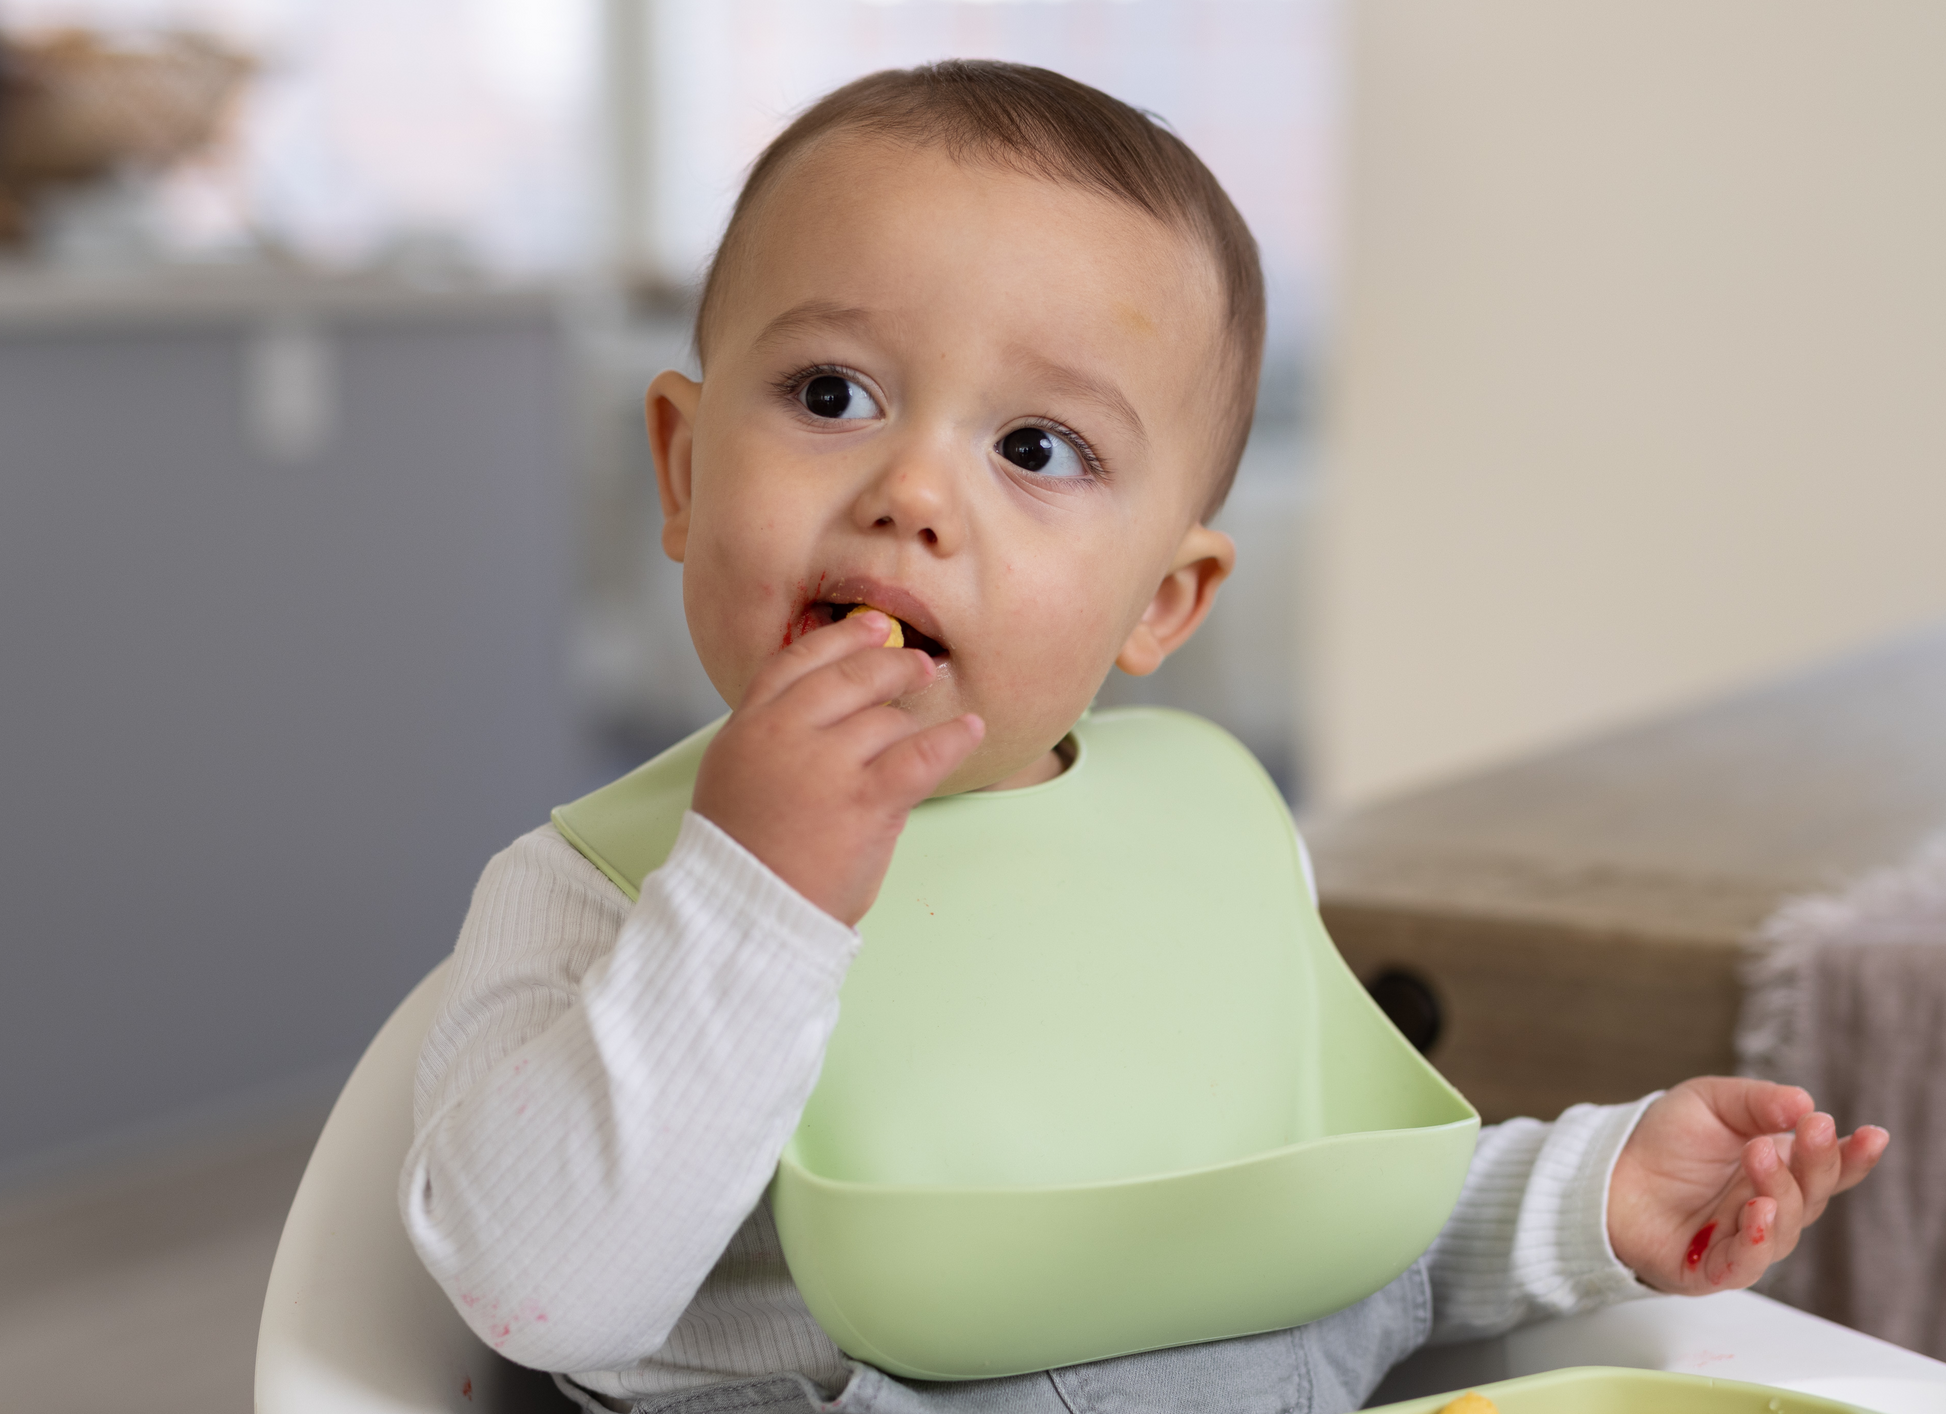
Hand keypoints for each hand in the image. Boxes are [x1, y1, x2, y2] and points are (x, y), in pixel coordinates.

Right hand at [692, 611, 983, 924]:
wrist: (746, 911)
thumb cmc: (745, 852)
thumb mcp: (735, 772)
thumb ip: (773, 732)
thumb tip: (826, 704)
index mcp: (750, 724)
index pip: (799, 659)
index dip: (842, 638)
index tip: (872, 628)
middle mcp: (785, 733)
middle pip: (850, 676)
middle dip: (892, 664)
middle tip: (918, 665)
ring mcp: (827, 765)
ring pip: (888, 718)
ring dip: (914, 722)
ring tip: (934, 725)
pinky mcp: (866, 800)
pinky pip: (923, 753)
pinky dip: (952, 739)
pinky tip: (969, 730)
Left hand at [1607, 1076, 1887, 1292]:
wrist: (1606, 1170)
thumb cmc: (1663, 1140)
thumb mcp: (1712, 1103)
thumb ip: (1758, 1103)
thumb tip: (1803, 1102)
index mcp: (1778, 1168)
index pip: (1829, 1169)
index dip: (1853, 1156)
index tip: (1873, 1135)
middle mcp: (1770, 1207)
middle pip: (1812, 1195)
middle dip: (1815, 1162)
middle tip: (1807, 1130)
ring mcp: (1744, 1240)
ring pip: (1783, 1228)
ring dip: (1780, 1192)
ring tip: (1759, 1157)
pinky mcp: (1711, 1269)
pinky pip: (1744, 1265)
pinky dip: (1756, 1243)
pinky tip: (1759, 1213)